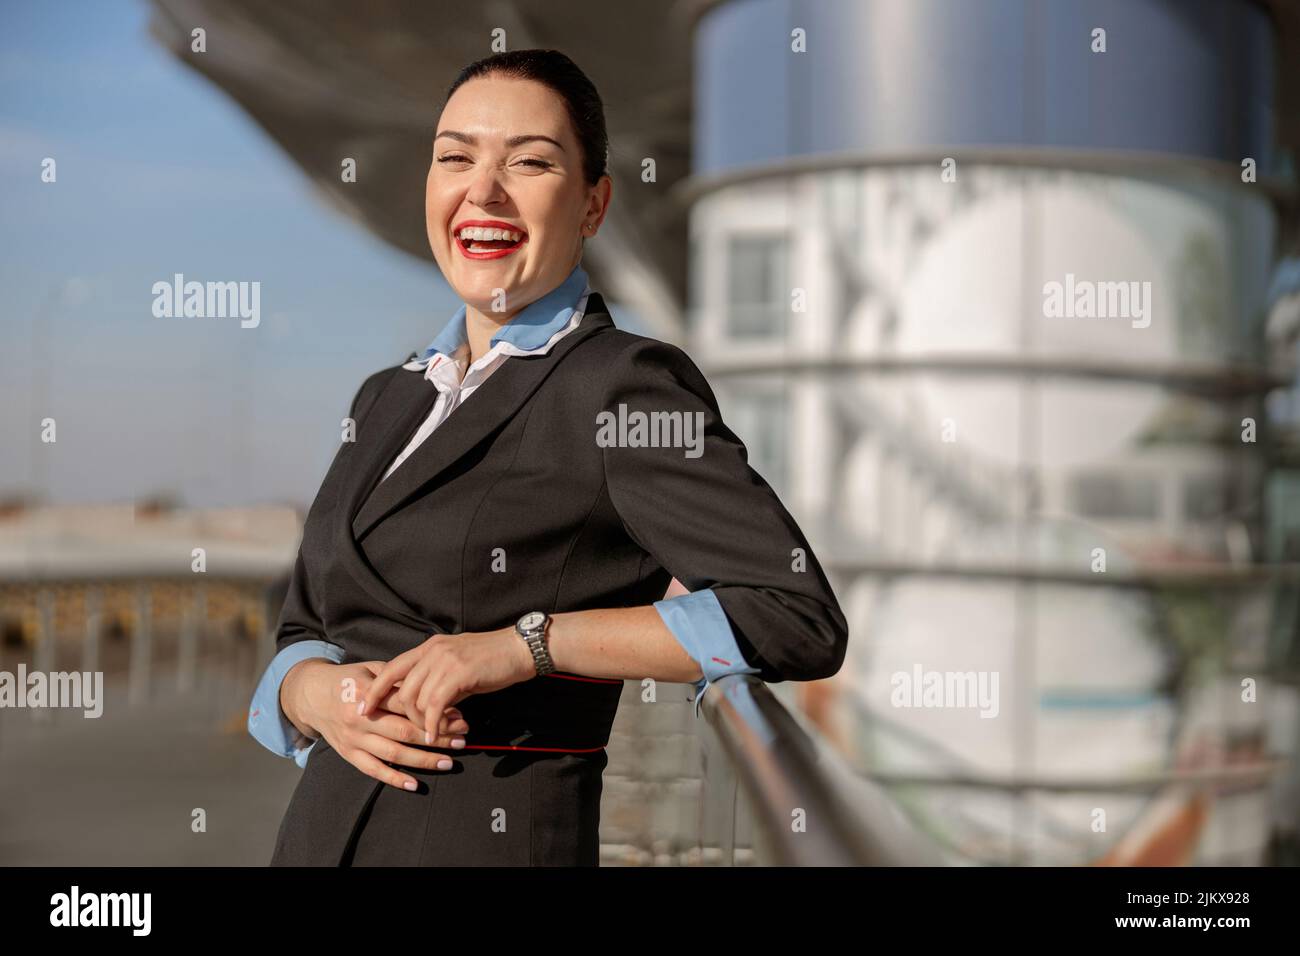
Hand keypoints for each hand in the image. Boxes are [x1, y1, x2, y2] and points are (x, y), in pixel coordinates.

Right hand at [281, 659, 469, 790]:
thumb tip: (435, 687)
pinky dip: (394, 779)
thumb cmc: (348, 680)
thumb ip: (398, 679)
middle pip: (404, 731)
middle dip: (436, 736)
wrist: (310, 695)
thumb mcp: (371, 670)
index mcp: (366, 692)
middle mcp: (359, 718)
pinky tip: (415, 784)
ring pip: (393, 753)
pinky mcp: (348, 754)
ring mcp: (353, 739)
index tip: (458, 715)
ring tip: (449, 762)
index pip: (406, 704)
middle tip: (462, 739)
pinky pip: (373, 770)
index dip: (433, 710)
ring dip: (423, 760)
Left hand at [359, 627, 535, 744]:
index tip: (363, 708)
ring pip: (417, 700)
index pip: (391, 668)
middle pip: (401, 689)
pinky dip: (432, 724)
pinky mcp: (458, 674)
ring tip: (431, 734)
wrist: (519, 649)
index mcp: (429, 647)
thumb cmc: (492, 659)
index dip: (374, 690)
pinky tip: (435, 735)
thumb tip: (430, 705)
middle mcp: (432, 651)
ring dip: (422, 723)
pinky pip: (435, 705)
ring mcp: (444, 661)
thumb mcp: (458, 664)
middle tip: (412, 731)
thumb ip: (439, 680)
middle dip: (402, 715)